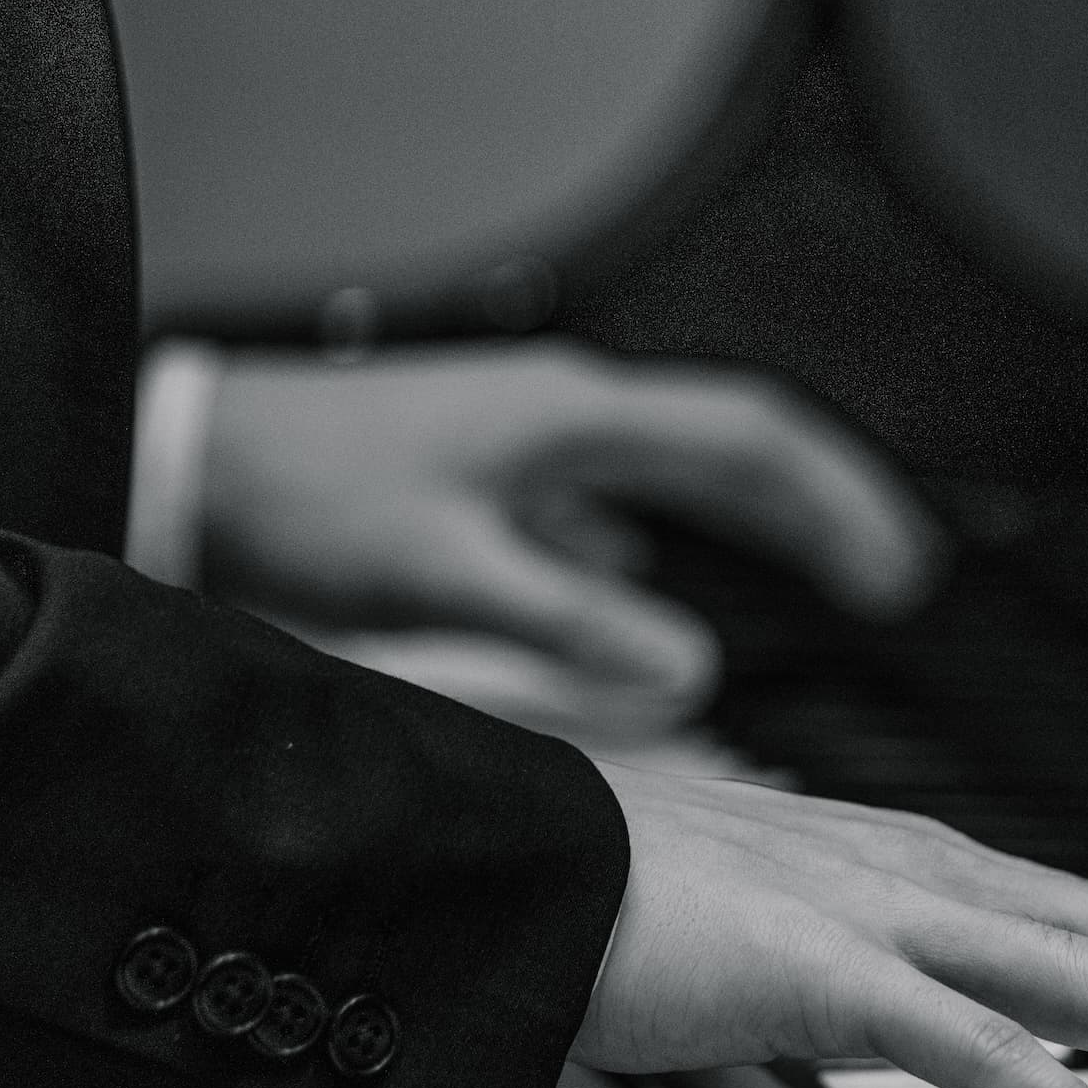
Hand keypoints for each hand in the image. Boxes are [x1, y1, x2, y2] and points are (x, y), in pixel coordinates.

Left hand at [199, 341, 942, 736]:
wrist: (190, 462)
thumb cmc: (298, 501)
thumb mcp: (445, 573)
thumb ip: (570, 625)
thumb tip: (688, 671)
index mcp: (574, 420)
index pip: (751, 444)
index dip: (837, 505)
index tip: (897, 572)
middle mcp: (565, 416)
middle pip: (733, 449)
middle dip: (822, 510)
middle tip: (892, 580)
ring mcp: (531, 442)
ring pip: (679, 472)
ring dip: (755, 522)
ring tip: (816, 578)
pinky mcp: (492, 475)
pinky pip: (615, 500)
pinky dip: (669, 542)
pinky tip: (658, 590)